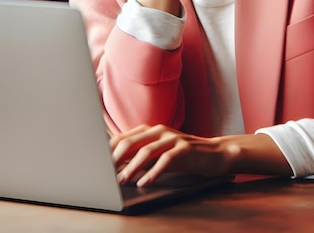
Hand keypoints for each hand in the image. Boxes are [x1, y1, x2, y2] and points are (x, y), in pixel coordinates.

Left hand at [110, 124, 228, 186]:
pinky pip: (166, 160)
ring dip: (132, 168)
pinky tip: (145, 183)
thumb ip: (141, 157)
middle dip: (117, 159)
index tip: (99, 165)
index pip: (125, 138)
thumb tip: (117, 169)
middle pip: (132, 142)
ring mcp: (173, 138)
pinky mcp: (185, 149)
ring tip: (122, 181)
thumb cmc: (183, 156)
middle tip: (106, 175)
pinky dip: (153, 172)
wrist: (214, 154)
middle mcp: (160, 131)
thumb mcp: (160, 155)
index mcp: (151, 131)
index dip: (110, 151)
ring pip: (147, 151)